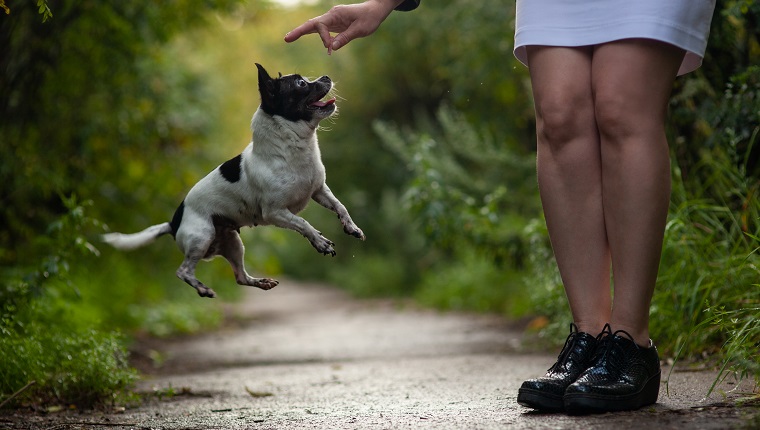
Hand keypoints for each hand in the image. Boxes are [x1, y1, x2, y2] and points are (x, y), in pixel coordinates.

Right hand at [284, 0, 400, 53]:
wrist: (376, 10)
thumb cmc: (369, 18)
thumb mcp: (360, 29)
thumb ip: (345, 38)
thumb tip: (331, 48)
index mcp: (336, 14)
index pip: (320, 26)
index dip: (322, 38)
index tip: (329, 48)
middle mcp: (331, 15)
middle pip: (311, 23)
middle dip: (299, 31)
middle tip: (286, 38)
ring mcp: (332, 19)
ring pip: (314, 26)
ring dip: (302, 32)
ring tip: (289, 38)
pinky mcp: (335, 24)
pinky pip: (322, 30)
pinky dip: (315, 35)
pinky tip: (305, 37)